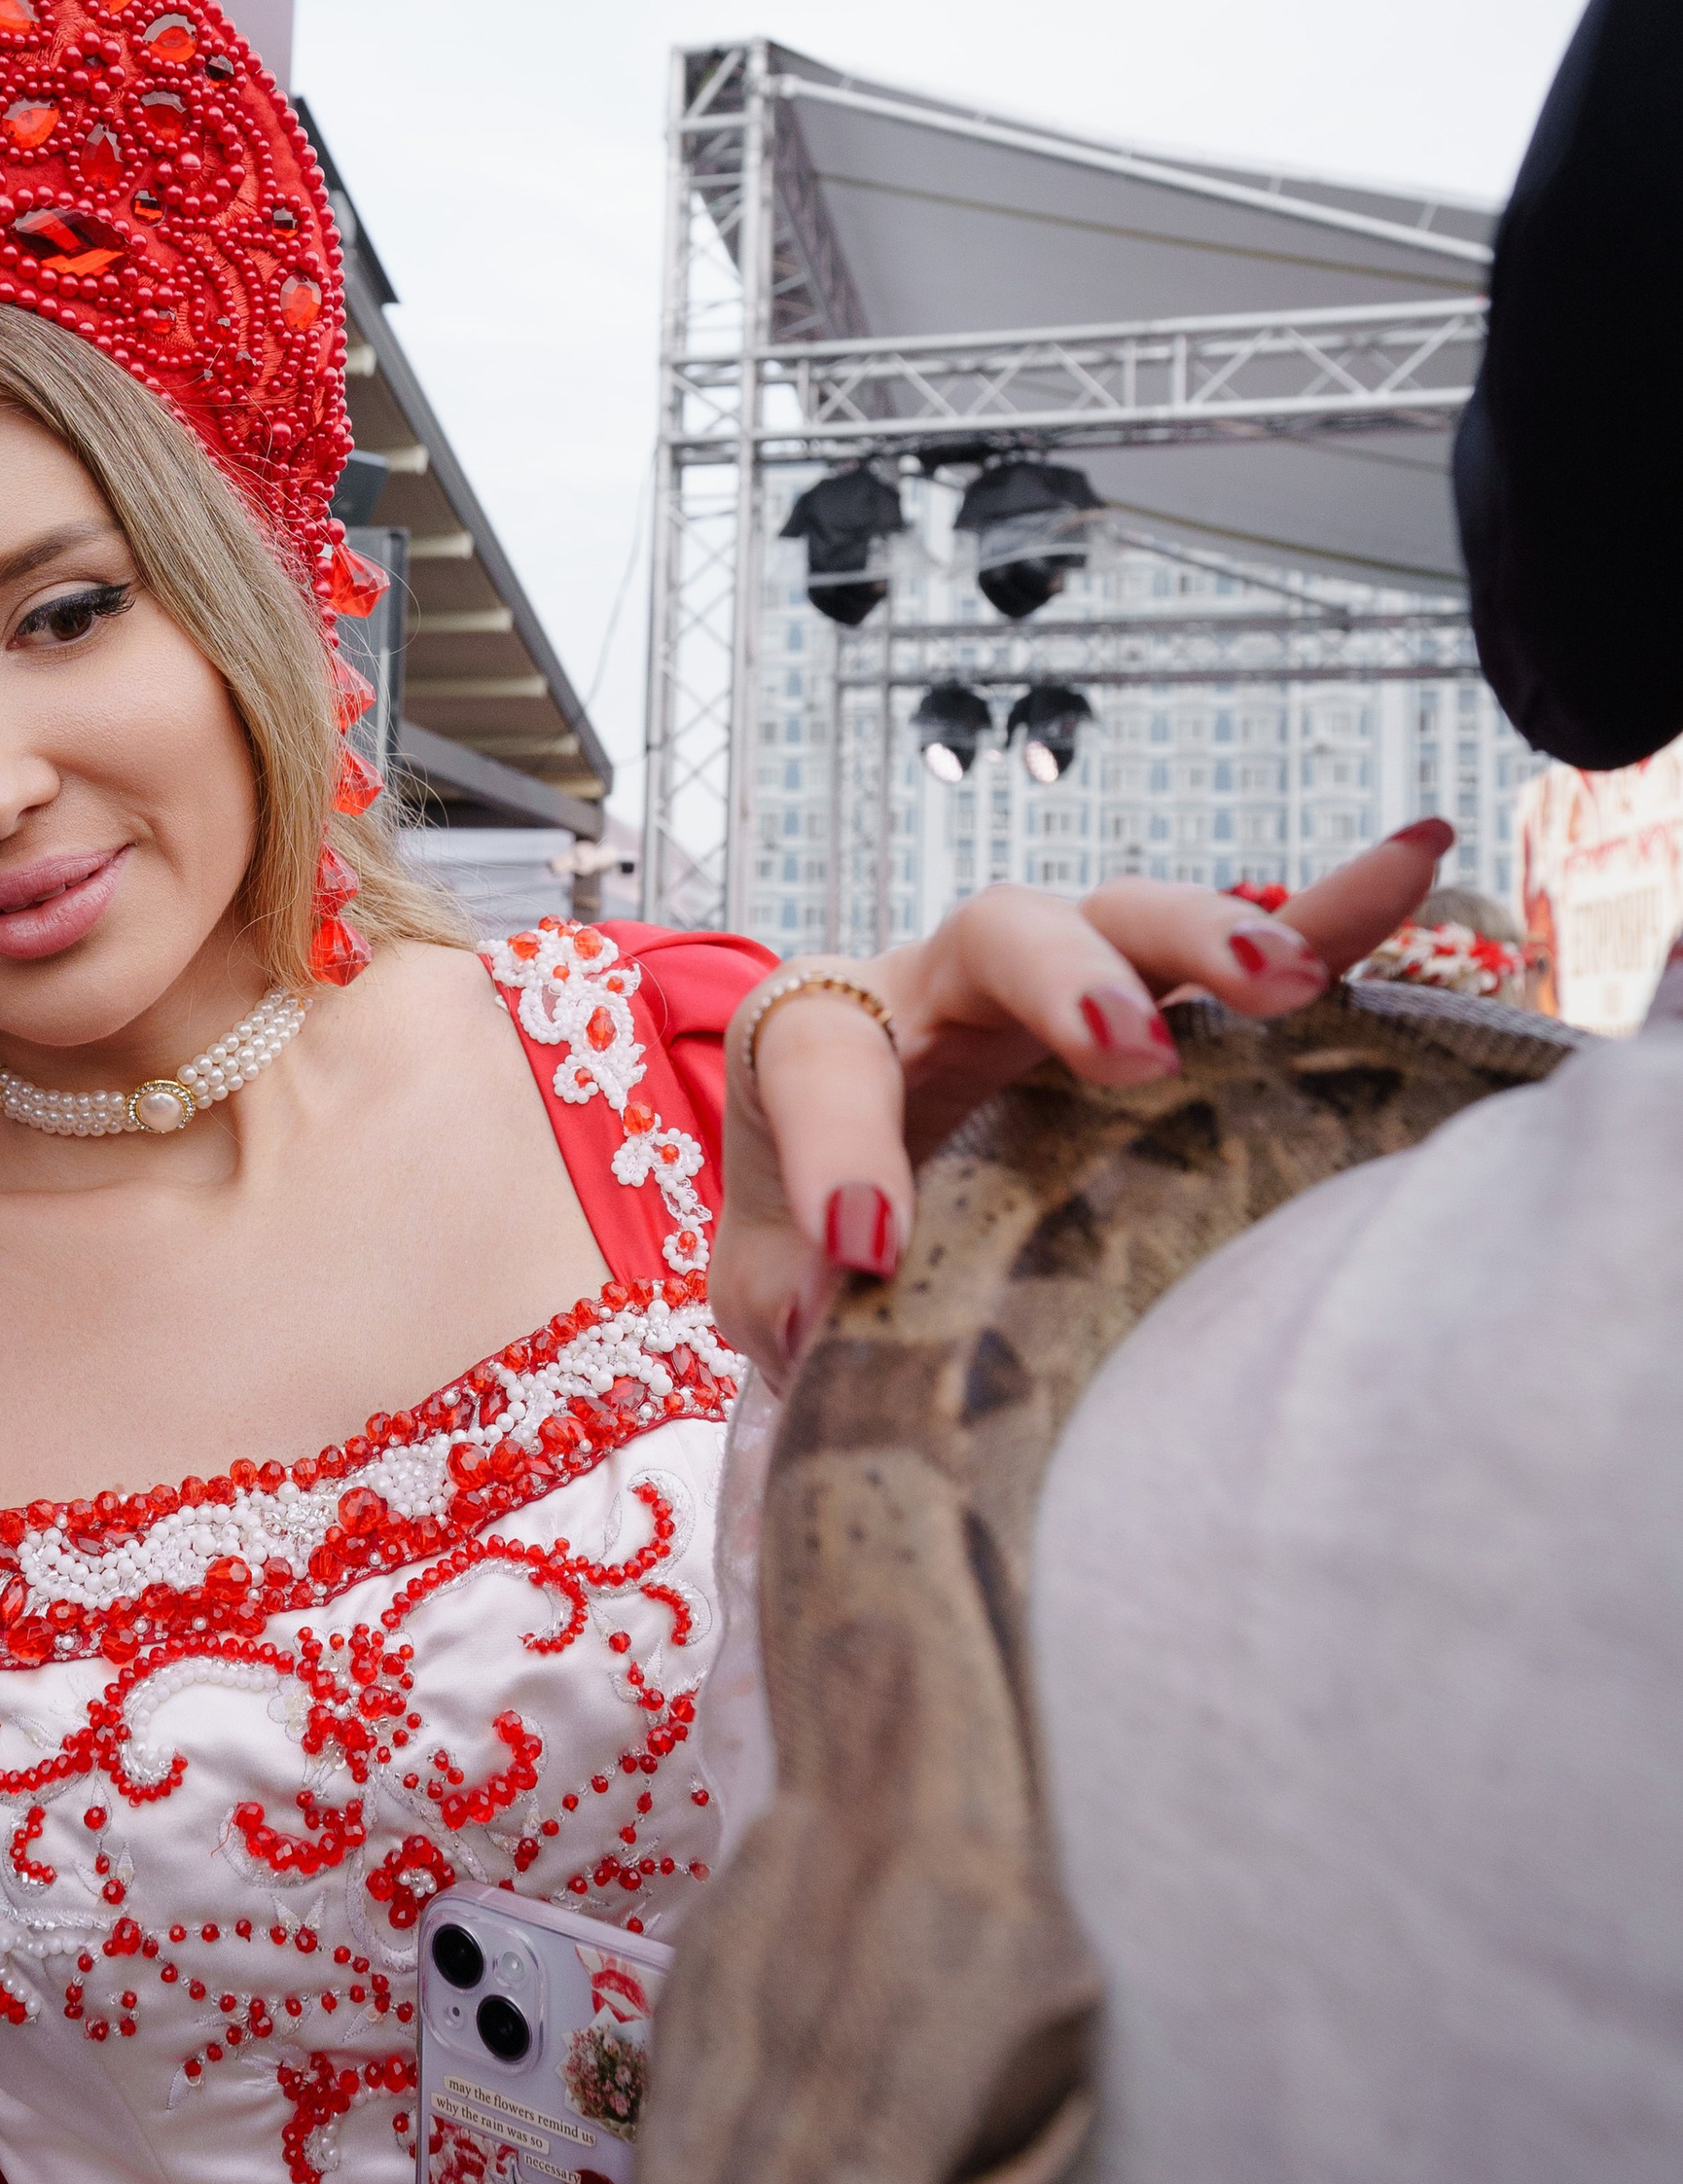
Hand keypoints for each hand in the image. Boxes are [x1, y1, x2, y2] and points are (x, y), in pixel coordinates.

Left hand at [709, 819, 1454, 1389]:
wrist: (861, 1204)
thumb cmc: (811, 1243)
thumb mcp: (768, 1279)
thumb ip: (782, 1296)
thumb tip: (831, 1323)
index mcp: (817, 1038)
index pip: (822, 1058)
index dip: (843, 1147)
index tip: (869, 1246)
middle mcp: (938, 981)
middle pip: (1001, 930)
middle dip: (1070, 981)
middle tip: (1132, 1055)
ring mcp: (1056, 981)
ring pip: (1129, 921)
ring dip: (1209, 941)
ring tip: (1285, 985)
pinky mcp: (1153, 1003)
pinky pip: (1248, 940)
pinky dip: (1330, 914)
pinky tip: (1415, 860)